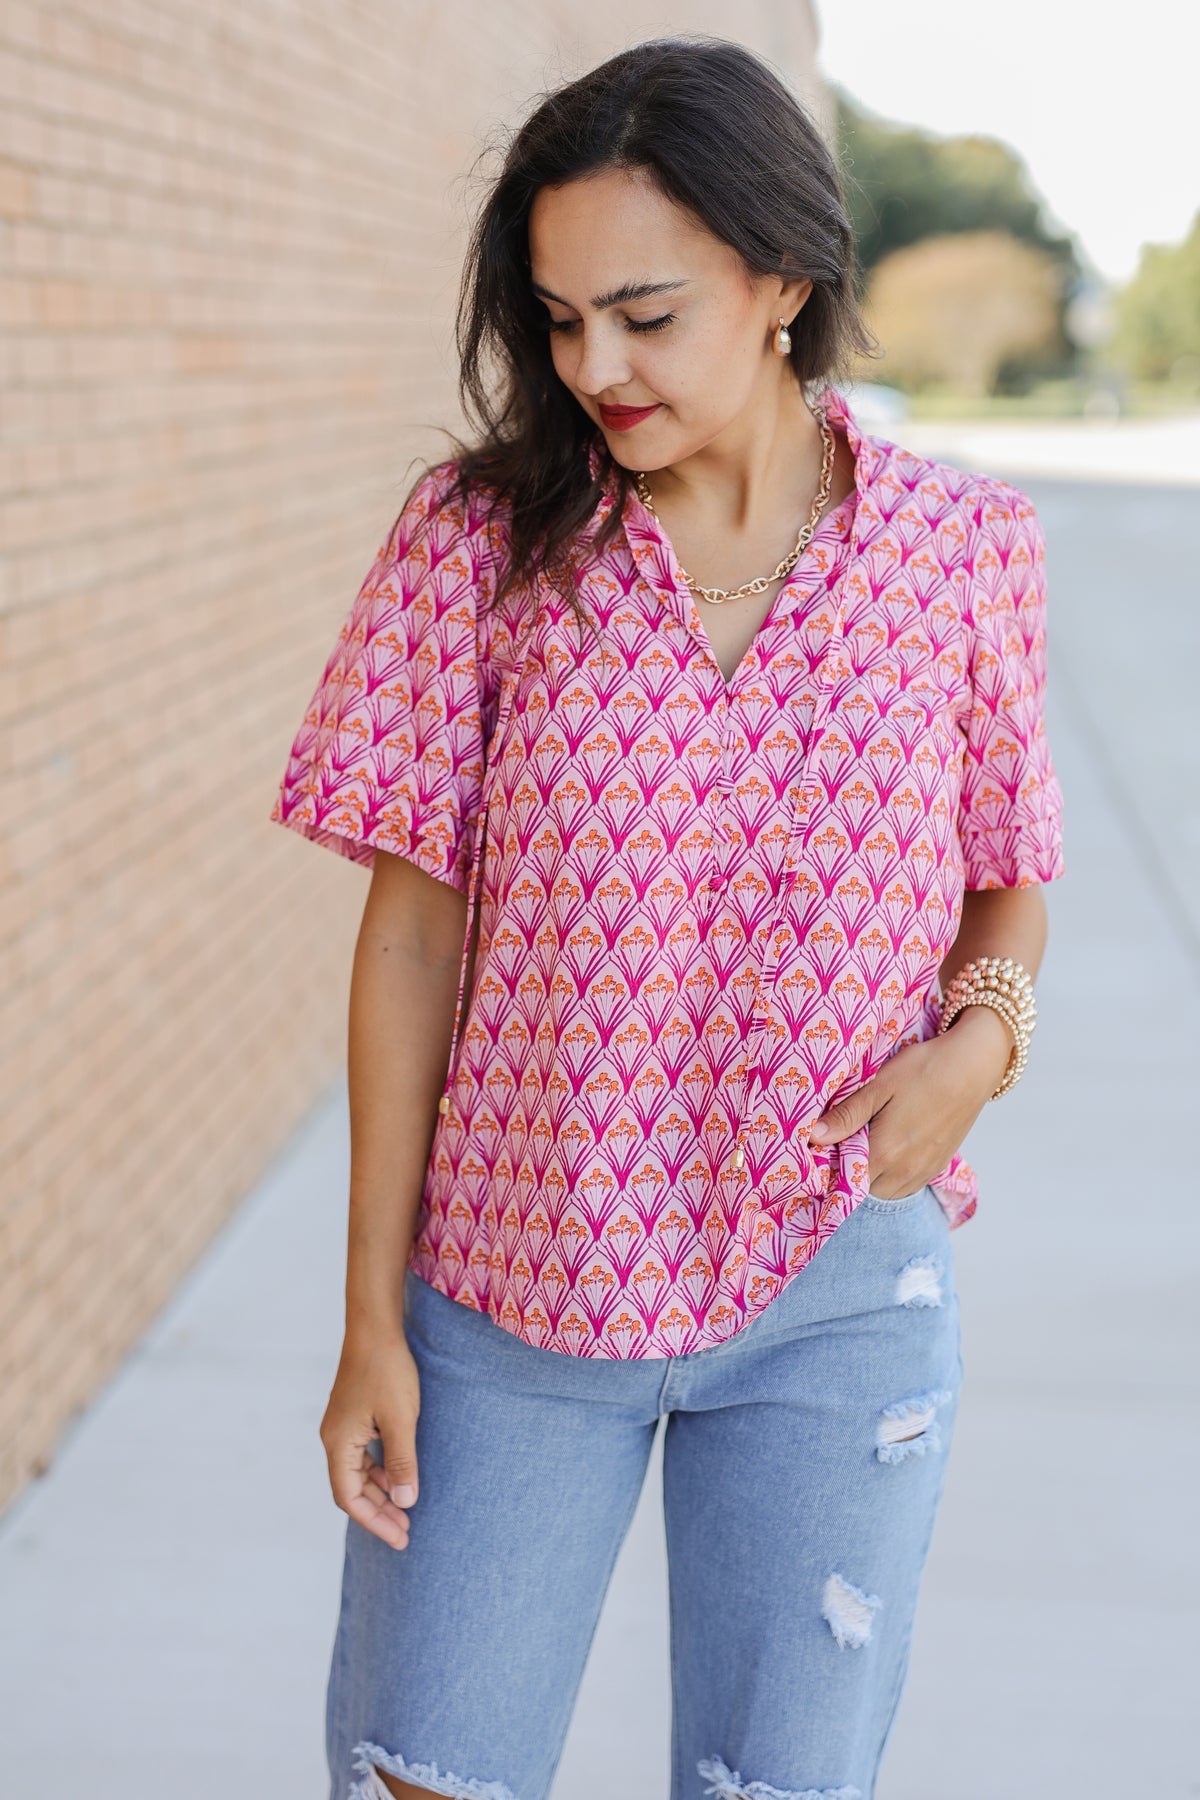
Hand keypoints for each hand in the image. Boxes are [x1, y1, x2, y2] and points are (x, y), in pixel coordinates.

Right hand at [319, 1324, 420, 1550]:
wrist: (375, 1326)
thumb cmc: (387, 1370)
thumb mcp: (401, 1419)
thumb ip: (402, 1462)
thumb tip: (405, 1503)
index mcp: (338, 1443)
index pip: (349, 1498)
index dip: (374, 1522)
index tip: (400, 1537)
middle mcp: (334, 1438)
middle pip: (352, 1489)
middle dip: (379, 1513)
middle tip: (406, 1533)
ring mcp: (342, 1426)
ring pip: (357, 1472)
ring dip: (380, 1493)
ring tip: (405, 1510)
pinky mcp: (353, 1415)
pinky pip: (362, 1455)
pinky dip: (379, 1471)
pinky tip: (398, 1476)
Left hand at [808, 1007, 1012, 1198]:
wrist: (974, 1065)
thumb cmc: (924, 1070)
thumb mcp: (879, 1086)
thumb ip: (846, 1115)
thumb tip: (812, 1137)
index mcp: (884, 1153)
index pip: (844, 1180)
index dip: (827, 1168)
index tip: (819, 1151)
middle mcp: (904, 1171)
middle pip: (863, 1191)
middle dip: (847, 1175)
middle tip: (839, 1146)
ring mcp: (924, 1171)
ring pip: (885, 1193)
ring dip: (870, 1179)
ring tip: (862, 1148)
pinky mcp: (938, 1165)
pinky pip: (906, 1187)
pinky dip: (890, 1179)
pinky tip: (886, 1151)